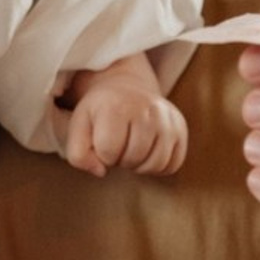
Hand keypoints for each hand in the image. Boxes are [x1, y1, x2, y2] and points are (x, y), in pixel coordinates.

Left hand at [64, 57, 187, 177]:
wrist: (126, 87)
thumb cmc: (100, 112)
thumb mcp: (79, 126)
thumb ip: (78, 154)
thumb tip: (101, 171)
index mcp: (116, 105)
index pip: (108, 151)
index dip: (102, 154)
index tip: (102, 140)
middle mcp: (146, 108)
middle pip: (134, 158)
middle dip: (121, 160)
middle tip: (118, 146)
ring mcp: (167, 117)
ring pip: (156, 163)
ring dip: (140, 165)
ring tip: (132, 150)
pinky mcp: (180, 126)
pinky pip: (174, 163)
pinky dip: (159, 166)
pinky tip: (148, 153)